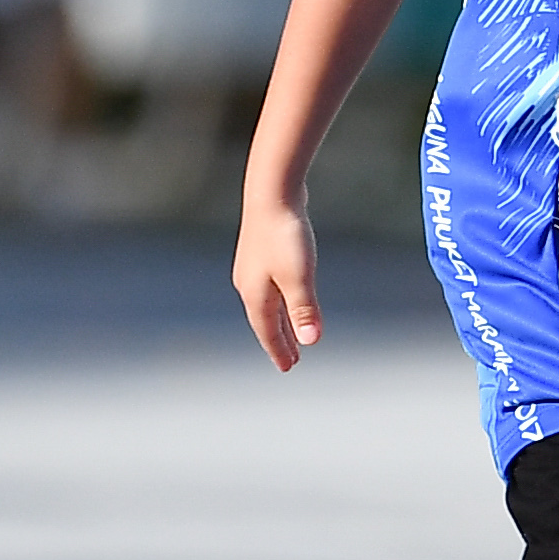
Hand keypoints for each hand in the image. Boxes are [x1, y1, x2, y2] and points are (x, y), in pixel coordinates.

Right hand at [234, 199, 323, 371]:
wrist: (271, 192)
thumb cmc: (285, 235)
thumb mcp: (299, 277)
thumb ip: (303, 310)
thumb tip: (310, 342)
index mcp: (255, 295)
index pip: (266, 332)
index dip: (279, 350)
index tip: (288, 367)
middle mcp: (249, 283)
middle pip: (265, 320)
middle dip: (279, 340)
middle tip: (291, 359)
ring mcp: (252, 266)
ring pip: (267, 303)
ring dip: (280, 320)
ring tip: (291, 333)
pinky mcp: (261, 250)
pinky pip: (271, 286)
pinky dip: (280, 300)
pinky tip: (287, 295)